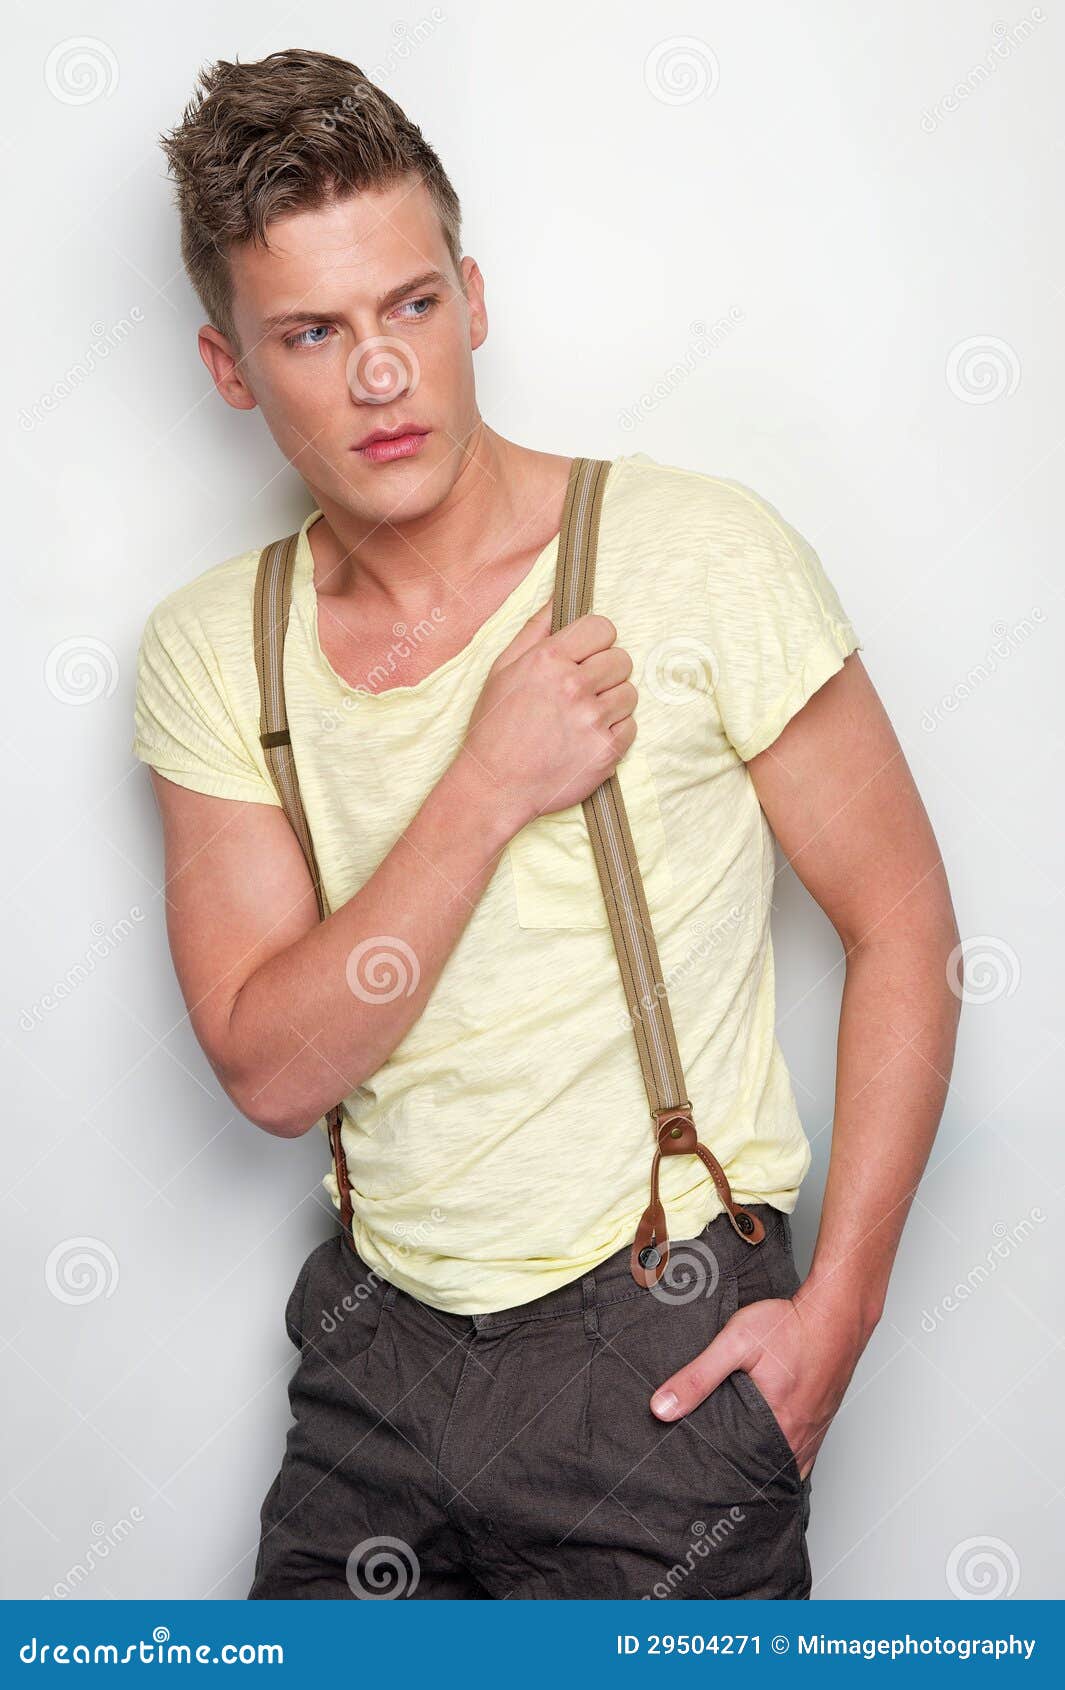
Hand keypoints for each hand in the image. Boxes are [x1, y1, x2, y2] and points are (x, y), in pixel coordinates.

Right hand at [457, 597, 637, 833]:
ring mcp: (593, 720)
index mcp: (548, 659)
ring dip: (612, 702)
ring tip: (584, 716)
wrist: (495, 785)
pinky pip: (631, 727)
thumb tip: (559, 597)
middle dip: (606, 671)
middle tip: (583, 690)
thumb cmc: (494, 725)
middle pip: (622, 659)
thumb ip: (535, 629)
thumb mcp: (502, 668)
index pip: (603, 627)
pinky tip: (588, 738)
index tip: (586, 655)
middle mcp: (574, 686)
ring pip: (630, 693)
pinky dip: (615, 732)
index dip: (597, 641)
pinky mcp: (607, 751)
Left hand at [648, 1279, 875, 1479]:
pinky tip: (772, 1448)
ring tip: (740, 1471)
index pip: (748, 1473)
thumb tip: (662, 1408)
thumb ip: (698, 1376)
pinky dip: (788, 1454)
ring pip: (789, 1463)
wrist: (836, 1310)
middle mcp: (801, 1434)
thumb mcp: (735, 1343)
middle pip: (768, 1471)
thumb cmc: (790, 1324)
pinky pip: (806, 1448)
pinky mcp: (825, 1414)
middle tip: (718, 1481)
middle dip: (744, 1478)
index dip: (726, 1481)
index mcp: (779, 1425)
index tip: (705, 1485)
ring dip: (767, 1467)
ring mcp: (817, 1426)